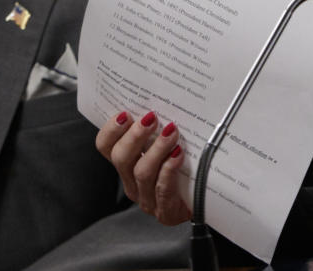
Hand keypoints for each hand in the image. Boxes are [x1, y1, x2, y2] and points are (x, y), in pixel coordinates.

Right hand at [95, 109, 191, 224]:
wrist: (206, 204)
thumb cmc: (186, 170)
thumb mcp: (167, 145)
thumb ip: (158, 128)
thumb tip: (160, 100)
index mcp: (128, 164)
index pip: (106, 147)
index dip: (111, 130)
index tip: (125, 114)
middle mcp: (132, 183)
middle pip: (121, 158)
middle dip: (135, 136)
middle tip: (151, 118)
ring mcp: (148, 200)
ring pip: (142, 173)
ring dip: (156, 149)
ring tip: (171, 132)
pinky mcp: (166, 212)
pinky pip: (163, 190)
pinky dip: (169, 169)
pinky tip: (178, 155)